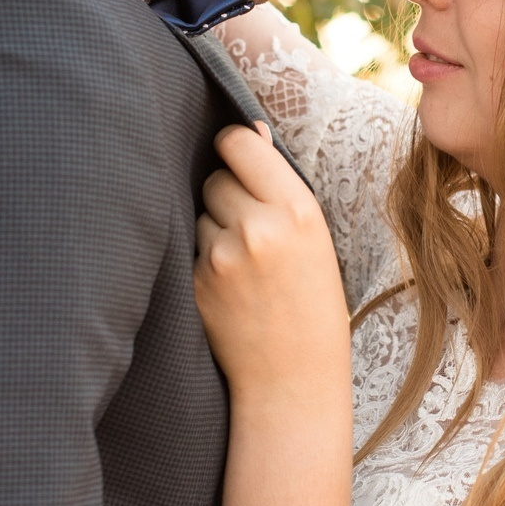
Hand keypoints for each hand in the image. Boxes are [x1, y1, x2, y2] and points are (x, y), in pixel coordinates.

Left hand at [193, 125, 349, 403]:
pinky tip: (227, 286)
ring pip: (197, 211)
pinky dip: (201, 258)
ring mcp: (222, 256)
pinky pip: (189, 246)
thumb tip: (249, 128)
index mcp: (297, 210)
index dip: (234, 147)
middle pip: (215, 177)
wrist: (294, 377)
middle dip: (225, 193)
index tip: (237, 158)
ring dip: (211, 226)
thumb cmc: (312, 304)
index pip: (240, 142)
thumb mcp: (315, 238)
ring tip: (242, 263)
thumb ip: (279, 185)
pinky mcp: (195, 281)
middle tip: (249, 227)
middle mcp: (258, 227)